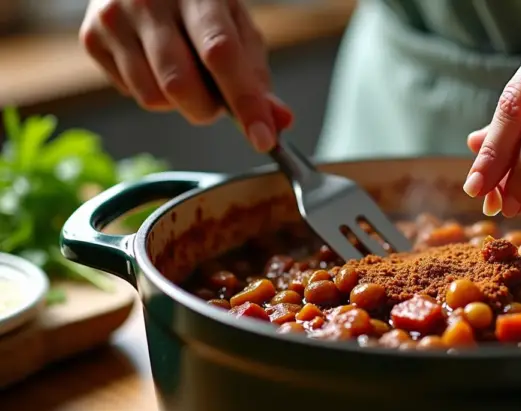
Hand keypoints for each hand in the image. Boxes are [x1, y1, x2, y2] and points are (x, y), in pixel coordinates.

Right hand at [80, 0, 292, 150]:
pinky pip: (131, 94)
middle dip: (207, 109)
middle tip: (215, 98)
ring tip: (184, 72)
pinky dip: (153, 93)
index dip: (245, 103)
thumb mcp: (237, 29)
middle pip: (180, 85)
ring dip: (179, 103)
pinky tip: (155, 65)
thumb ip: (257, 77)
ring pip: (153, 98)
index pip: (222, 55)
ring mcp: (114, 16)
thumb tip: (278, 122)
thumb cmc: (199, 6)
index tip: (263, 139)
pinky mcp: (92, 36)